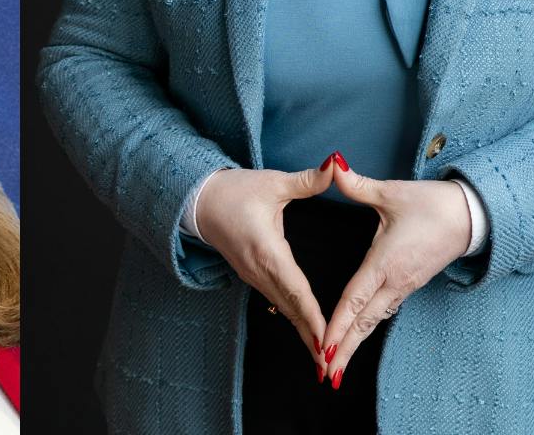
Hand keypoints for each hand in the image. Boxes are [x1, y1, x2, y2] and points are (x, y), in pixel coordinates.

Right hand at [193, 159, 337, 364]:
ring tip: (323, 357)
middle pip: (291, 309)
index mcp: (267, 250)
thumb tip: (336, 166)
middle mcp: (259, 269)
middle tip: (330, 366)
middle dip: (312, 337)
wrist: (197, 201)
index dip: (313, 316)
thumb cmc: (234, 191)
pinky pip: (277, 301)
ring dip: (304, 332)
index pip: (296, 289)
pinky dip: (294, 318)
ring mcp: (253, 275)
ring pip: (284, 308)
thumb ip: (306, 181)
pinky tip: (307, 331)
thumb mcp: (271, 183)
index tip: (328, 339)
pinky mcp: (251, 275)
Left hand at [317, 162, 470, 387]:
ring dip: (354, 343)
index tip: (324, 345)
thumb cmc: (431, 204)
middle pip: (363, 321)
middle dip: (344, 349)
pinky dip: (366, 328)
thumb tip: (332, 165)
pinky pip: (383, 312)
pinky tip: (356, 338)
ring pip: (373, 321)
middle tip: (325, 374)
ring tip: (336, 367)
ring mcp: (404, 286)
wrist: (473, 216)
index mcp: (385, 263)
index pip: (355, 299)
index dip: (338, 323)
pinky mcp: (409, 285)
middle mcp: (394, 281)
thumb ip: (358, 185)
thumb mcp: (392, 193)